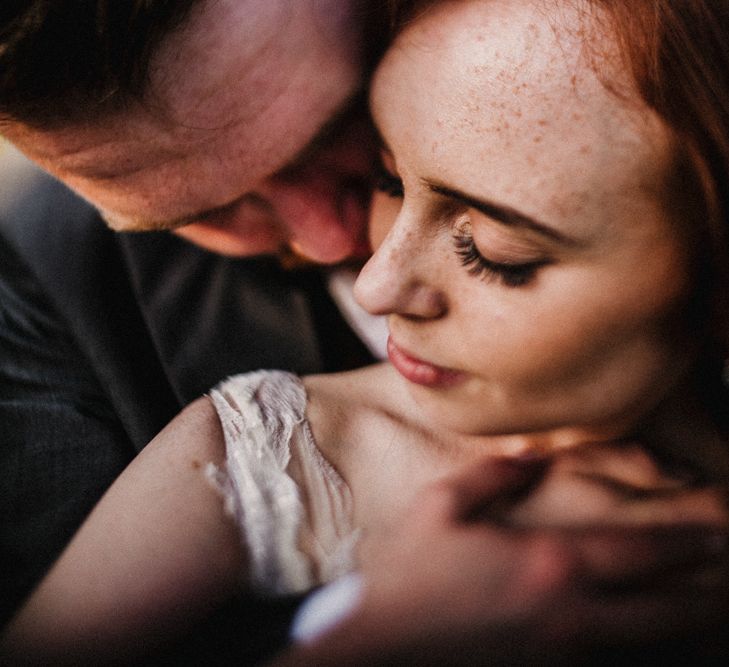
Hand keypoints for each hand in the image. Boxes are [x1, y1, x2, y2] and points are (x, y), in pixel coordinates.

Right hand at [279, 456, 728, 665]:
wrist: (381, 645)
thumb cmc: (409, 572)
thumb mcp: (441, 506)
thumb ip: (494, 476)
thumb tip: (532, 459)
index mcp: (547, 564)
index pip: (636, 554)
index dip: (685, 545)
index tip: (720, 534)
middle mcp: (567, 613)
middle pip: (660, 609)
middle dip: (707, 592)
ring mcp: (560, 649)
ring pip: (644, 640)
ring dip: (684, 622)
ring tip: (714, 610)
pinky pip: (608, 656)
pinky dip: (640, 644)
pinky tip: (646, 632)